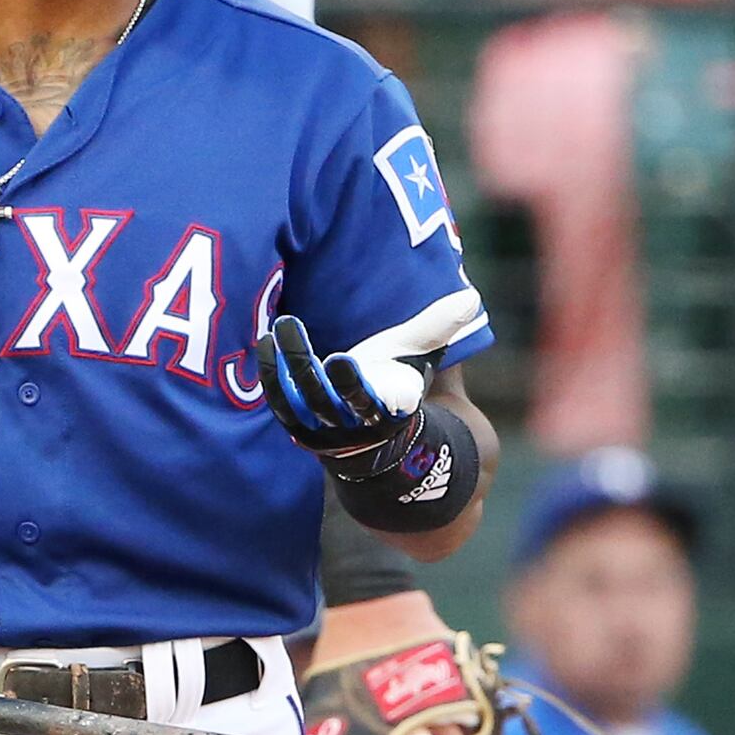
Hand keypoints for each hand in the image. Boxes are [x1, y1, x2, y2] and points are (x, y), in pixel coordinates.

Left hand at [256, 288, 481, 470]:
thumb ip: (438, 327)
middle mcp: (350, 425)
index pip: (366, 402)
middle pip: (322, 400)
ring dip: (282, 365)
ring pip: (297, 401)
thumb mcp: (419, 356)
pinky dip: (269, 375)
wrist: (375, 436)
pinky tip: (264, 343)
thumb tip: (471, 298)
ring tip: (276, 327)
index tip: (337, 360)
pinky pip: (279, 403)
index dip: (350, 385)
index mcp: (384, 410)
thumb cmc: (396, 381)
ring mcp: (321, 428)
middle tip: (288, 324)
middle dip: (303, 365)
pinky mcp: (297, 425)